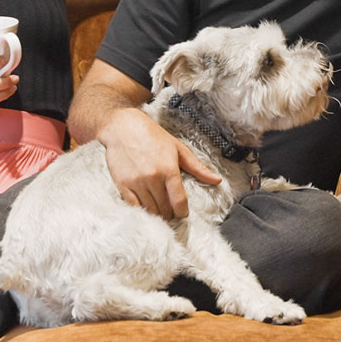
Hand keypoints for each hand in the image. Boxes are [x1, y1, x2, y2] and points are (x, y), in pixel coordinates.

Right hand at [100, 108, 220, 219]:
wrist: (122, 127)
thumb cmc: (152, 135)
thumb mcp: (178, 148)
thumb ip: (198, 168)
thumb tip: (217, 180)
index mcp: (169, 169)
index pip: (179, 201)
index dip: (183, 212)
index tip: (183, 213)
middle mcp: (153, 177)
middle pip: (165, 209)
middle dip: (170, 213)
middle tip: (171, 211)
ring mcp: (136, 182)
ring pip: (150, 210)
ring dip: (157, 214)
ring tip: (160, 210)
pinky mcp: (122, 185)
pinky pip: (134, 206)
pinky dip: (142, 210)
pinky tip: (146, 207)